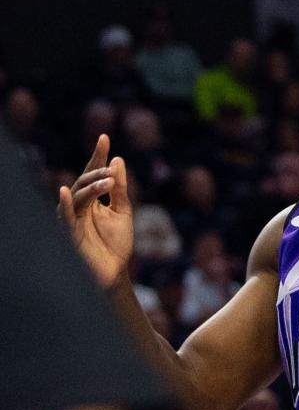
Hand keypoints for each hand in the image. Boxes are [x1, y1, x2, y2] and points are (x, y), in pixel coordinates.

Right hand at [58, 135, 132, 287]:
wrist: (115, 272)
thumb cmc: (117, 243)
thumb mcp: (123, 211)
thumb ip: (121, 188)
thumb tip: (117, 160)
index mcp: (92, 200)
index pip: (93, 173)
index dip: (98, 156)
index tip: (104, 137)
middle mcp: (80, 207)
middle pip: (84, 182)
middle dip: (97, 174)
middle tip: (112, 173)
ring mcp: (74, 219)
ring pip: (77, 196)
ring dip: (91, 187)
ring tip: (108, 181)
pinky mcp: (70, 234)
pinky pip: (65, 217)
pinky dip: (65, 203)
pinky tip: (66, 191)